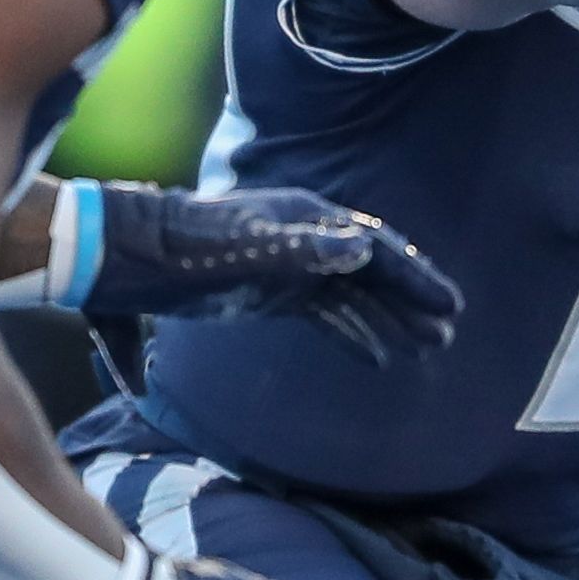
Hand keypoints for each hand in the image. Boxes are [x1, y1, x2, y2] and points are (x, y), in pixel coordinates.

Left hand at [82, 182, 463, 368]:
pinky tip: (377, 358)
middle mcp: (306, 239)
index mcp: (307, 221)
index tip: (450, 307)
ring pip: (353, 297)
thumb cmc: (185, 251)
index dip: (415, 279)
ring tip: (425, 351)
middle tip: (447, 336)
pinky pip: (326, 314)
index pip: (377, 251)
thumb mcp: (248, 250)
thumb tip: (364, 246)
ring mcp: (289, 266)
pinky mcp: (270, 291)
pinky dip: (355, 333)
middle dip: (410, 304)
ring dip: (389, 321)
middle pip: (372, 274)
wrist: (129, 256)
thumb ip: (305, 250)